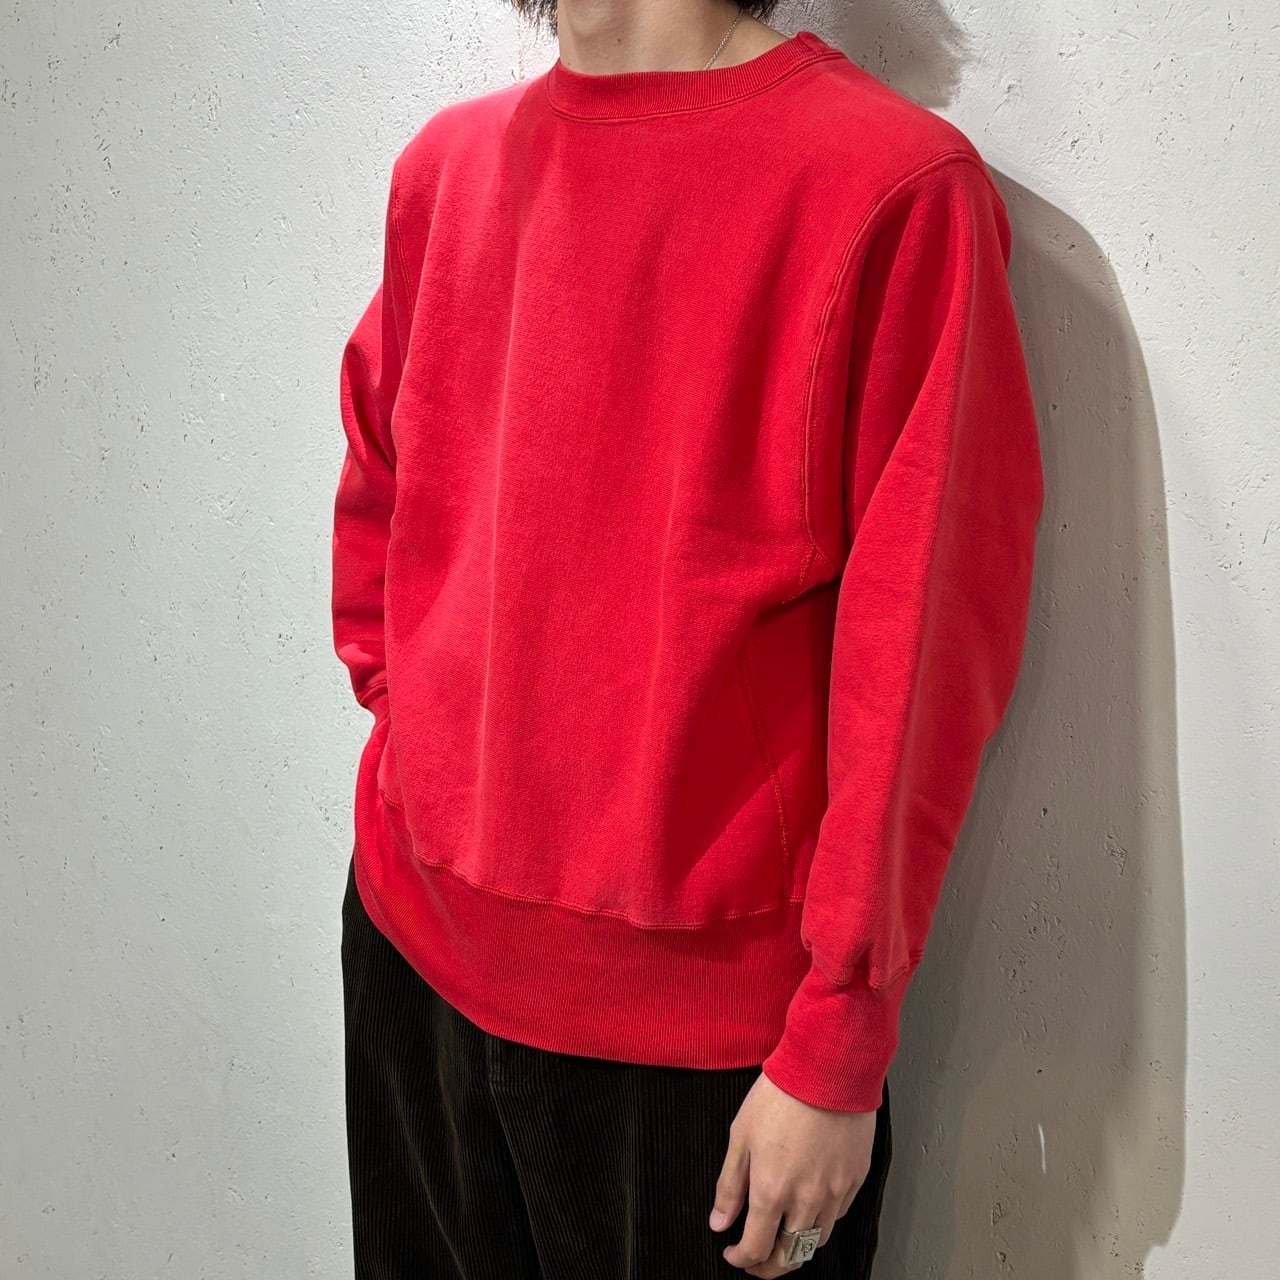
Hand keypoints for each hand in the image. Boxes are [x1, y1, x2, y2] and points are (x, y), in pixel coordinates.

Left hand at [709, 1071, 876, 1276]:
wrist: (827, 1069)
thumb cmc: (782, 1094)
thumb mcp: (741, 1135)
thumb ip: (729, 1185)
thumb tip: (719, 1221)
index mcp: (771, 1190)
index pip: (756, 1249)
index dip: (742, 1259)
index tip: (733, 1253)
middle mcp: (805, 1200)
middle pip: (790, 1257)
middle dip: (770, 1267)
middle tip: (757, 1260)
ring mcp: (834, 1192)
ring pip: (816, 1241)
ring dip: (796, 1247)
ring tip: (782, 1236)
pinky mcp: (855, 1179)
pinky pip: (837, 1215)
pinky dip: (820, 1221)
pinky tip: (809, 1207)